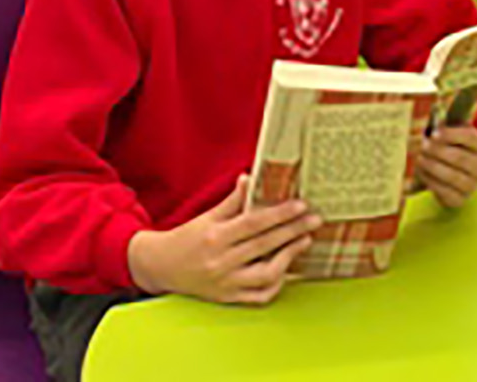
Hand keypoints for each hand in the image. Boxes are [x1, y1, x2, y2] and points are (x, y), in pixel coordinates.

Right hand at [126, 175, 318, 304]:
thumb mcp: (208, 216)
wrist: (161, 267)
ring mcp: (225, 284)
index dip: (280, 214)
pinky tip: (286, 268)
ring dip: (289, 257)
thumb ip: (232, 201)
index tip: (301, 205)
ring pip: (266, 274)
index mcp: (215, 237)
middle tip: (315, 220)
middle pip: (264, 246)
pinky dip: (276, 284)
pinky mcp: (228, 298)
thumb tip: (250, 178)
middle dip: (293, 231)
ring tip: (304, 241)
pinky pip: (259, 296)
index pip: (253, 224)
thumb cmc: (188, 238)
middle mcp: (220, 262)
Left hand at [419, 125, 476, 208]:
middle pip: (460, 157)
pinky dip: (431, 181)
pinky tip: (421, 173)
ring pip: (452, 176)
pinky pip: (445, 192)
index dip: (451, 135)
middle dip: (438, 152)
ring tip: (419, 159)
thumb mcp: (449, 134)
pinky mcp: (460, 200)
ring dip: (433, 167)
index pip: (470, 138)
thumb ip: (443, 126)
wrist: (449, 172)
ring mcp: (473, 185)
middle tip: (422, 146)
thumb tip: (433, 112)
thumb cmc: (448, 147)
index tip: (434, 134)